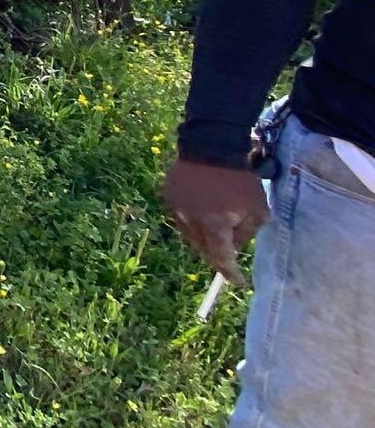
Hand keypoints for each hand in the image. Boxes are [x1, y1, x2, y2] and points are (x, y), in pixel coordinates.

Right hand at [164, 158, 270, 286]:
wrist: (213, 145)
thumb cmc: (240, 180)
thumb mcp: (258, 210)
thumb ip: (246, 234)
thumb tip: (234, 246)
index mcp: (214, 227)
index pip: (222, 260)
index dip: (230, 273)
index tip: (238, 282)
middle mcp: (191, 222)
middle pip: (203, 250)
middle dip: (217, 255)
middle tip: (230, 255)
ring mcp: (176, 208)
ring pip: (190, 235)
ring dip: (204, 239)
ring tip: (216, 232)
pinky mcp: (169, 195)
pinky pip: (181, 216)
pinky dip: (193, 220)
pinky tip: (204, 211)